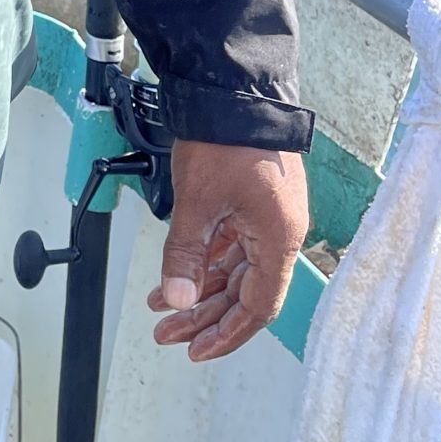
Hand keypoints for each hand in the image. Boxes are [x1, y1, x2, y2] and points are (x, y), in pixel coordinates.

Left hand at [149, 141, 308, 362]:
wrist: (232, 90)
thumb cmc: (225, 142)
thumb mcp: (199, 203)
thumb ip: (186, 255)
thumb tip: (179, 301)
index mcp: (278, 240)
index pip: (257, 307)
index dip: (227, 333)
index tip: (196, 350)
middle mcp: (278, 233)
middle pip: (243, 291)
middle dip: (203, 315)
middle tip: (167, 333)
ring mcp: (265, 217)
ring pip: (233, 269)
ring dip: (198, 289)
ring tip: (162, 307)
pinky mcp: (251, 201)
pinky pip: (229, 245)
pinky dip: (202, 261)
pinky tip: (175, 275)